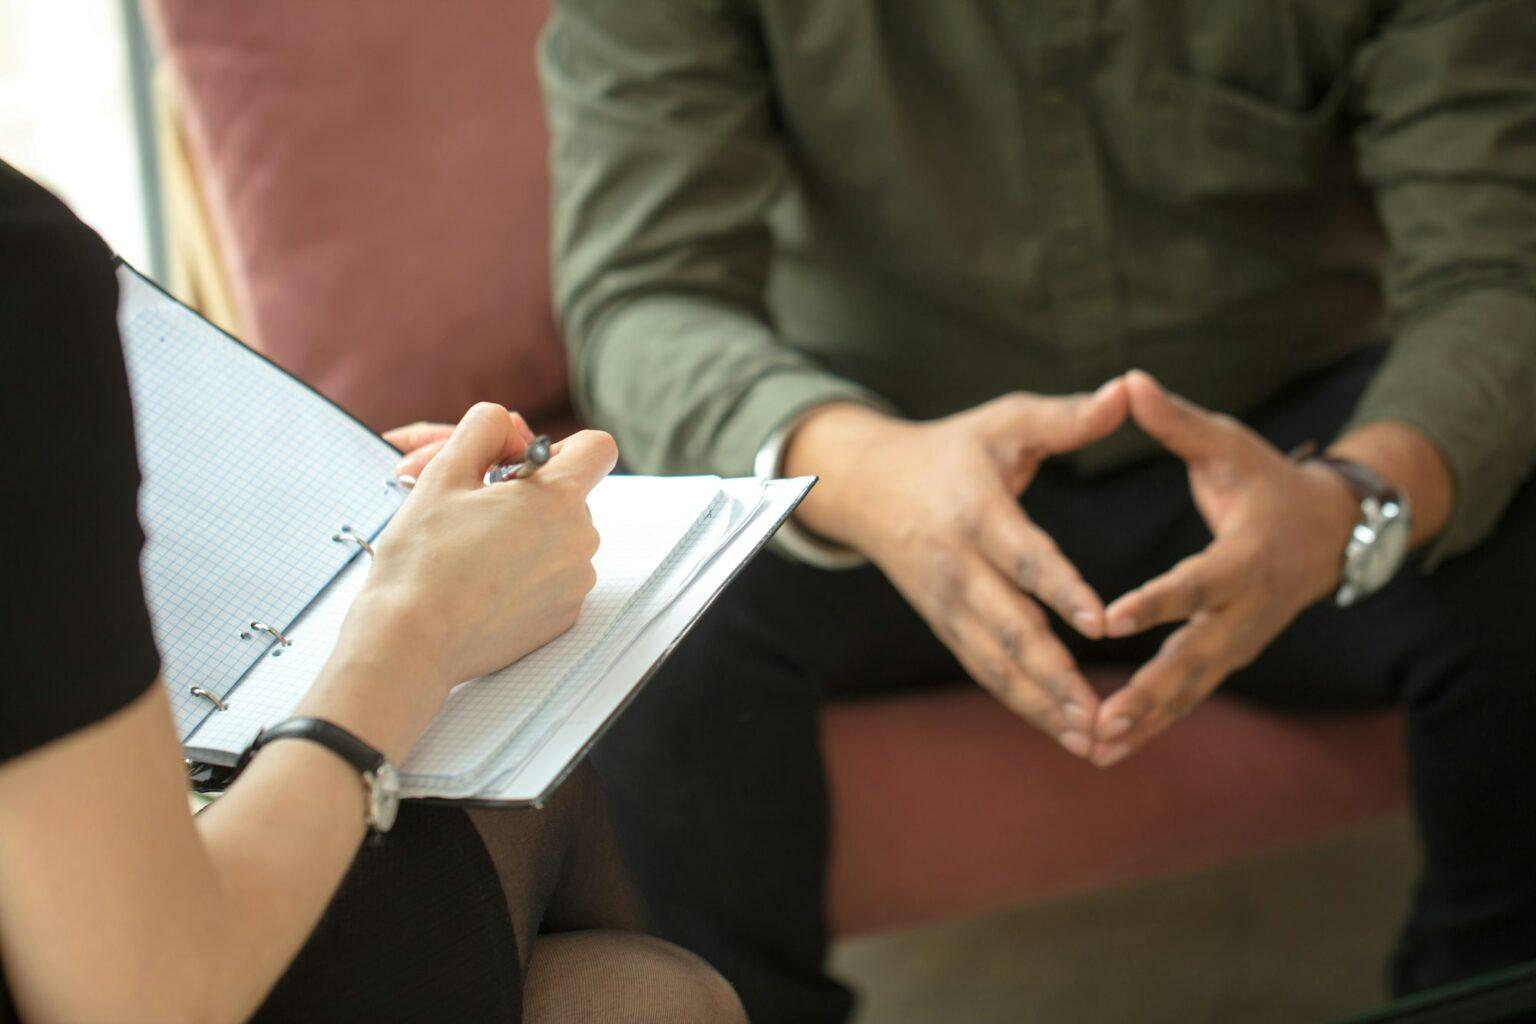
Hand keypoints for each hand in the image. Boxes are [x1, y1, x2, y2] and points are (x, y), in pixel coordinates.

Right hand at [342, 403, 616, 694]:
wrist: (412, 640)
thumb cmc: (423, 556)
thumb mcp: (445, 472)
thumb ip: (485, 428)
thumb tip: (510, 427)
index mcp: (559, 497)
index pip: (598, 448)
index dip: (562, 448)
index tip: (523, 467)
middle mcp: (582, 539)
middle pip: (571, 496)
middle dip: (530, 496)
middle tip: (476, 512)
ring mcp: (577, 582)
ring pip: (562, 538)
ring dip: (528, 536)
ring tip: (474, 553)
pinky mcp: (564, 615)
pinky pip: (556, 578)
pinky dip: (528, 574)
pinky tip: (485, 585)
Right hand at [784, 381, 1129, 755]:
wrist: (866, 487)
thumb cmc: (953, 448)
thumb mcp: (1003, 420)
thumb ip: (1067, 417)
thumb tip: (1130, 390)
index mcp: (976, 512)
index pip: (1023, 556)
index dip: (1061, 590)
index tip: (1100, 623)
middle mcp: (957, 567)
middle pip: (1007, 628)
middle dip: (1053, 676)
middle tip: (1100, 714)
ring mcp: (946, 604)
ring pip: (995, 664)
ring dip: (1042, 705)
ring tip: (1092, 740)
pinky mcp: (945, 625)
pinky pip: (986, 670)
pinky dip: (1023, 703)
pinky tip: (1065, 730)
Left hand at [1089, 371, 1357, 766]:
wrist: (1330, 531)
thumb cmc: (1267, 480)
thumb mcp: (1228, 444)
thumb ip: (1177, 421)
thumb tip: (1129, 380)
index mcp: (1243, 558)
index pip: (1195, 584)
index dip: (1154, 602)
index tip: (1108, 620)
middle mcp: (1244, 611)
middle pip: (1193, 658)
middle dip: (1149, 692)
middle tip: (1103, 719)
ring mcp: (1239, 642)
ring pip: (1189, 690)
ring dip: (1145, 722)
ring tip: (1095, 748)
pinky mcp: (1227, 658)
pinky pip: (1188, 697)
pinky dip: (1153, 724)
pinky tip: (1106, 747)